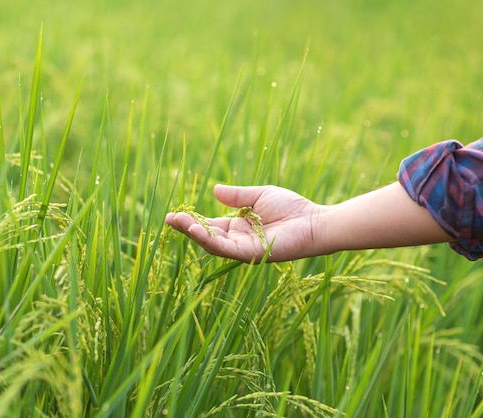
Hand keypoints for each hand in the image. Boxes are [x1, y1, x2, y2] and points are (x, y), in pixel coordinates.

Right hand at [165, 184, 323, 262]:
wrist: (313, 220)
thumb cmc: (292, 207)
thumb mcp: (259, 195)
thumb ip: (237, 195)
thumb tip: (214, 189)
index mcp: (239, 227)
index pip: (210, 225)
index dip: (193, 220)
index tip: (175, 213)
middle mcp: (239, 240)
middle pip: (207, 236)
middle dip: (187, 227)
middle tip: (168, 218)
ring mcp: (244, 249)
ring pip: (213, 244)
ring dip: (194, 234)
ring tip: (177, 222)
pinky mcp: (251, 253)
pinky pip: (226, 249)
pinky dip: (210, 240)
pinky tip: (196, 230)